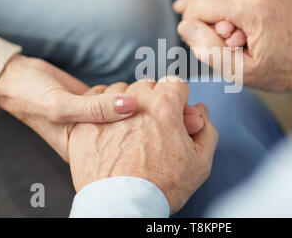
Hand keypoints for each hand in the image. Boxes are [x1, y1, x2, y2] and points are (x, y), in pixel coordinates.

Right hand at [0, 55, 204, 160]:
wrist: (16, 82)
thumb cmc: (34, 99)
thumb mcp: (62, 106)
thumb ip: (97, 109)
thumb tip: (131, 104)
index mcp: (96, 146)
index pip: (140, 144)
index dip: (168, 131)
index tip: (188, 117)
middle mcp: (106, 134)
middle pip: (146, 126)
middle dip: (168, 115)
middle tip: (189, 110)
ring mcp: (107, 117)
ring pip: (141, 108)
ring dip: (150, 99)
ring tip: (160, 97)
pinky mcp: (105, 103)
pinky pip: (129, 96)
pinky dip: (134, 91)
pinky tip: (135, 89)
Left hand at [68, 78, 218, 214]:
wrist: (123, 207)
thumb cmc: (162, 187)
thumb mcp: (200, 162)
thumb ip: (207, 130)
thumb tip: (200, 111)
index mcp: (165, 106)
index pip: (175, 84)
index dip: (178, 100)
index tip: (174, 114)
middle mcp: (135, 101)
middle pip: (148, 87)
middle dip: (154, 101)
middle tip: (152, 127)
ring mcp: (106, 110)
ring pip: (121, 92)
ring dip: (127, 105)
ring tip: (129, 131)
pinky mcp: (84, 122)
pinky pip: (96, 103)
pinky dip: (104, 111)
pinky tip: (109, 131)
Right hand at [177, 0, 291, 91]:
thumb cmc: (280, 69)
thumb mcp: (241, 72)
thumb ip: (209, 50)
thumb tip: (186, 26)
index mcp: (253, 10)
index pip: (202, 2)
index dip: (191, 21)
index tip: (196, 37)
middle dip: (196, 6)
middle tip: (199, 29)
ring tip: (203, 14)